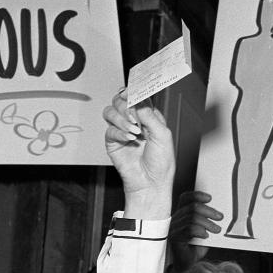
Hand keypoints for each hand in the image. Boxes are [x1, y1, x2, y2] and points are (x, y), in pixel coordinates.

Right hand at [103, 90, 175, 218]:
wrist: (151, 183)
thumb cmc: (161, 162)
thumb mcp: (163, 135)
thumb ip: (150, 116)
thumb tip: (137, 100)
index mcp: (150, 117)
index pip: (138, 97)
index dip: (134, 91)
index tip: (131, 90)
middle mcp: (135, 121)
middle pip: (121, 100)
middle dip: (126, 104)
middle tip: (134, 115)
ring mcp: (122, 130)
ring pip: (112, 111)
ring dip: (122, 118)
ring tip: (134, 130)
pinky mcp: (113, 141)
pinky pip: (109, 129)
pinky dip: (119, 131)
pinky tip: (129, 138)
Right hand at [168, 190, 223, 266]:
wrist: (188, 264)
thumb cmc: (196, 246)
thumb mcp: (204, 230)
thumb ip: (207, 220)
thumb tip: (220, 213)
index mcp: (181, 214)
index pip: (185, 198)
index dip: (197, 195)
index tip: (210, 198)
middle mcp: (175, 219)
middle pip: (192, 207)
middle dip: (209, 211)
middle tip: (220, 217)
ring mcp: (173, 228)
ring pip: (192, 218)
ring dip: (208, 223)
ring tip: (217, 230)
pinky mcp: (174, 238)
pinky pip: (188, 230)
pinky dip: (200, 231)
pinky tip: (206, 236)